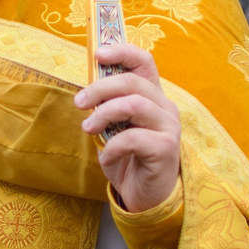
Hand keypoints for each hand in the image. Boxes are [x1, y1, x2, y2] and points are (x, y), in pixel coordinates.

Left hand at [80, 41, 182, 211]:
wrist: (146, 197)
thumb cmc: (128, 159)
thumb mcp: (114, 128)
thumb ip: (108, 107)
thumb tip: (87, 90)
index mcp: (153, 97)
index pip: (144, 61)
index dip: (122, 51)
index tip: (97, 54)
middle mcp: (165, 107)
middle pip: (133, 81)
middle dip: (100, 88)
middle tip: (79, 102)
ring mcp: (169, 127)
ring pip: (133, 104)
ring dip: (103, 114)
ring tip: (88, 129)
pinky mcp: (166, 148)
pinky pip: (132, 137)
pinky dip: (112, 146)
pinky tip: (107, 156)